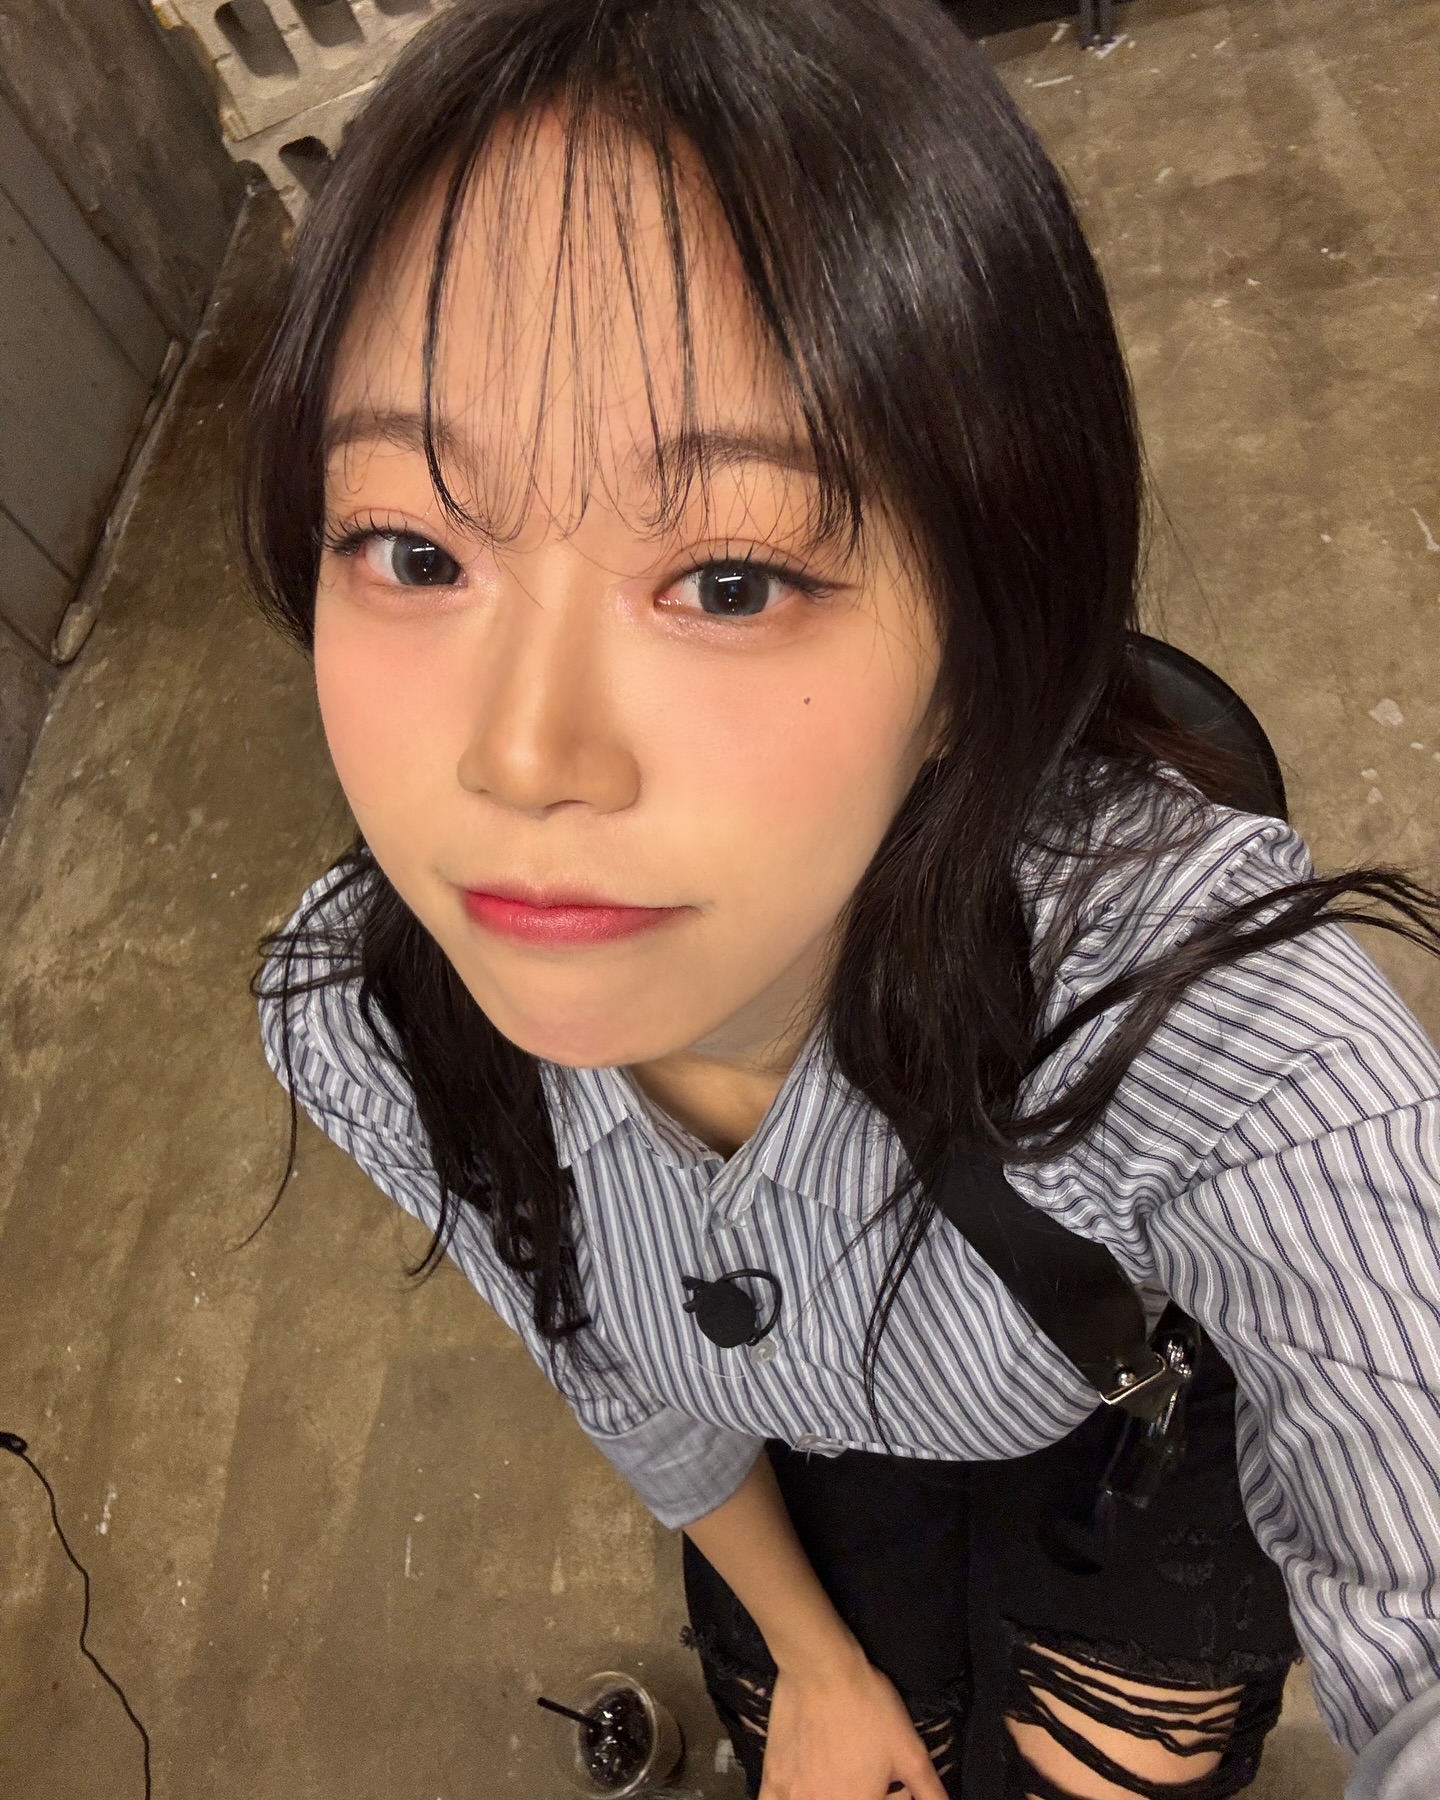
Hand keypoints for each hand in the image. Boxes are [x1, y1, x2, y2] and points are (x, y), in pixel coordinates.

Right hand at [756, 1653, 950, 1799]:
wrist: (821, 1668)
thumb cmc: (869, 1708)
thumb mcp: (911, 1751)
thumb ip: (931, 1792)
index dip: (887, 1796)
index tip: (887, 1784)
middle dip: (861, 1792)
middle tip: (863, 1771)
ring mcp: (794, 1799)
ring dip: (828, 1794)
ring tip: (837, 1774)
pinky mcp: (772, 1782)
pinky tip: (799, 1791)